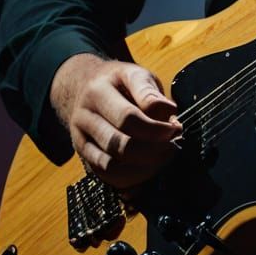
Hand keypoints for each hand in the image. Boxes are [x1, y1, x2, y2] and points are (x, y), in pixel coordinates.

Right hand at [50, 53, 181, 189]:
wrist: (83, 86)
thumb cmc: (118, 82)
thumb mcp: (135, 75)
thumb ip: (150, 93)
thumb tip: (170, 112)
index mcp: (99, 91)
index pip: (127, 117)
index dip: (155, 128)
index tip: (175, 129)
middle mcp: (85, 116)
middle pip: (119, 144)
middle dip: (152, 151)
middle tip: (172, 148)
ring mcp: (81, 138)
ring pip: (110, 165)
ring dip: (143, 169)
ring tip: (163, 160)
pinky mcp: (83, 156)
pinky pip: (105, 176)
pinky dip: (129, 179)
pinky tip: (147, 170)